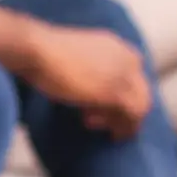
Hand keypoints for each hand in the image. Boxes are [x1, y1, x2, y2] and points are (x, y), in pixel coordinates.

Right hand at [18, 23, 149, 138]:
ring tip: (103, 130)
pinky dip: (119, 127)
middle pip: (140, 92)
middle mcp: (127, 58)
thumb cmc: (42, 51)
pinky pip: (130, 116)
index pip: (132, 74)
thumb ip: (85, 67)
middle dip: (125, 110)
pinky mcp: (115, 93)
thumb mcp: (71, 55)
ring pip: (139, 106)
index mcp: (116, 46)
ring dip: (123, 121)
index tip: (105, 106)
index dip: (122, 93)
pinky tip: (100, 130)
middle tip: (108, 124)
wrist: (37, 50)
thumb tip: (81, 86)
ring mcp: (124, 75)